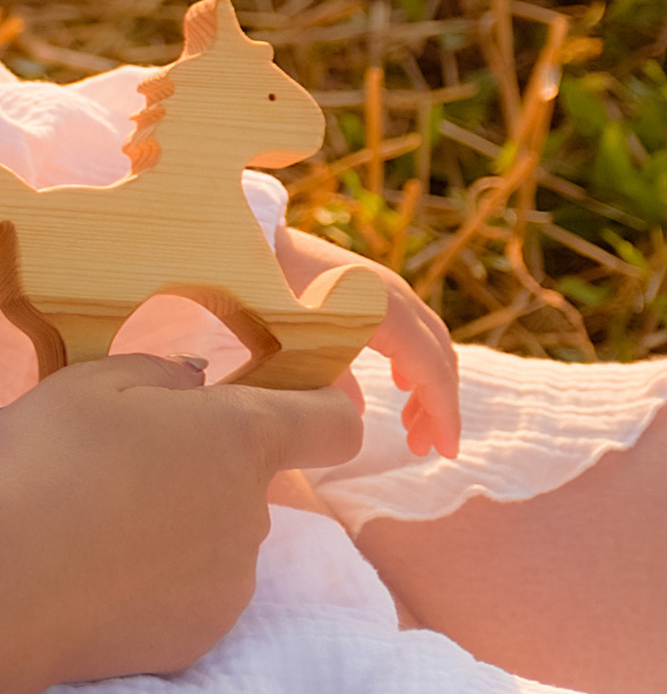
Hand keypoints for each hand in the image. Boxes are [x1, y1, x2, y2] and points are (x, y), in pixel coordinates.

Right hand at [0, 351, 365, 693]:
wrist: (0, 584)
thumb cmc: (46, 462)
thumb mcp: (88, 383)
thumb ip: (160, 372)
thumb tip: (199, 384)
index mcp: (239, 439)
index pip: (333, 422)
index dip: (321, 408)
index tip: (290, 401)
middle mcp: (254, 515)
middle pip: (248, 483)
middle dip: (199, 471)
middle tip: (116, 467)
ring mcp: (232, 585)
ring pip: (215, 542)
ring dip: (175, 531)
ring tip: (93, 530)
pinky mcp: (199, 639)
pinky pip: (187, 597)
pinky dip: (153, 586)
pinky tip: (94, 580)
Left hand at [274, 224, 459, 458]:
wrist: (248, 242)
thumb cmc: (267, 294)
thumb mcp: (294, 345)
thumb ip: (327, 381)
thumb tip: (354, 414)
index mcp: (386, 311)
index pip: (431, 369)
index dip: (442, 412)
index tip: (445, 451)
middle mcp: (396, 296)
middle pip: (438, 357)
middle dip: (438, 406)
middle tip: (423, 449)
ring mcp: (387, 290)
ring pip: (428, 345)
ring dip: (427, 387)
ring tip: (411, 428)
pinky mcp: (372, 290)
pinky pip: (410, 331)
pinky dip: (414, 364)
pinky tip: (400, 385)